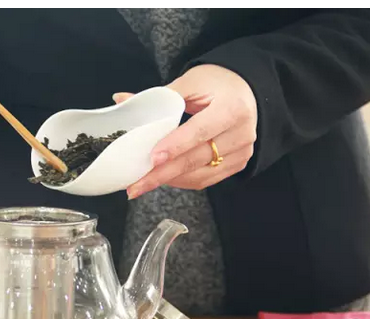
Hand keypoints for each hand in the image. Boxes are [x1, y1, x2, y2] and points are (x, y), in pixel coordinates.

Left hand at [114, 64, 257, 198]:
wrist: (247, 91)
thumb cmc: (218, 83)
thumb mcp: (191, 82)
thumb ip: (159, 97)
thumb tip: (121, 101)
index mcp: (232, 108)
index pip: (200, 131)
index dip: (175, 146)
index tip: (152, 159)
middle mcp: (241, 133)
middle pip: (196, 158)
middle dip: (162, 174)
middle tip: (135, 185)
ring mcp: (242, 152)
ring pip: (200, 175)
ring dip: (169, 180)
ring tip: (143, 183)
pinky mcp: (238, 164)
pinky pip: (206, 180)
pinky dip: (182, 181)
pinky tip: (163, 178)